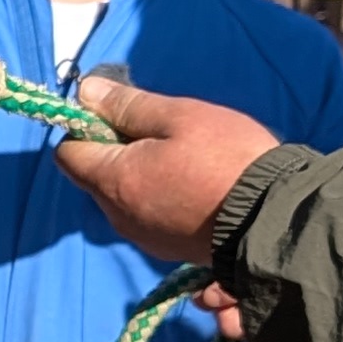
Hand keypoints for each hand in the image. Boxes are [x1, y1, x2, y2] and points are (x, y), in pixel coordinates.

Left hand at [52, 75, 282, 264]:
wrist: (274, 221)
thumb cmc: (228, 159)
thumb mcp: (180, 117)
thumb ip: (128, 106)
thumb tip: (85, 91)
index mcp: (113, 180)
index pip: (68, 153)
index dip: (87, 128)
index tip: (121, 114)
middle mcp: (118, 215)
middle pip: (93, 177)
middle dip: (113, 151)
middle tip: (161, 133)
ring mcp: (142, 237)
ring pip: (120, 198)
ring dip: (137, 175)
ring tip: (183, 159)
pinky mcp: (166, 250)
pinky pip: (145, 217)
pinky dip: (156, 198)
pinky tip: (192, 186)